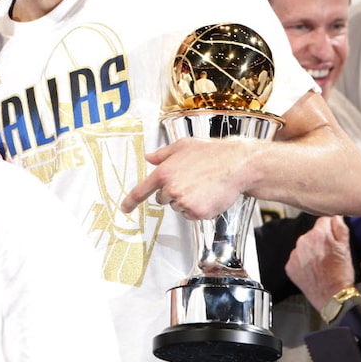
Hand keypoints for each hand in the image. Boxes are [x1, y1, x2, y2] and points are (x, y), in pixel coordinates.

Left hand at [119, 137, 250, 218]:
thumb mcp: (183, 146)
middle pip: (162, 199)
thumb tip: (149, 157)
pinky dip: (198, 209)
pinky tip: (208, 195)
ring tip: (202, 186)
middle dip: (172, 192)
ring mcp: (184, 202)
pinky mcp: (198, 212)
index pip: (140, 191)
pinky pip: (191, 215)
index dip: (130, 201)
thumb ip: (162, 154)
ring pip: (178, 207)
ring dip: (186, 201)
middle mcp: (171, 189)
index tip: (124, 208)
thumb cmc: (211, 153)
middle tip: (190, 181)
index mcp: (164, 172)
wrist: (236, 165)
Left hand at [285, 215, 354, 312]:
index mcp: (317, 235)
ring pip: (304, 246)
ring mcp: (294, 254)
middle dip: (320, 240)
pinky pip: (297, 258)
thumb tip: (336, 216)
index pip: (323, 220)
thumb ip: (340, 228)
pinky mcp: (290, 266)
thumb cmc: (341, 276)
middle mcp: (303, 242)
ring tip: (322, 264)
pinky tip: (313, 270)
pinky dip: (303, 262)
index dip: (331, 228)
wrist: (332, 297)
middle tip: (330, 254)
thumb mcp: (346, 249)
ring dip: (311, 251)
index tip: (333, 236)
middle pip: (312, 234)